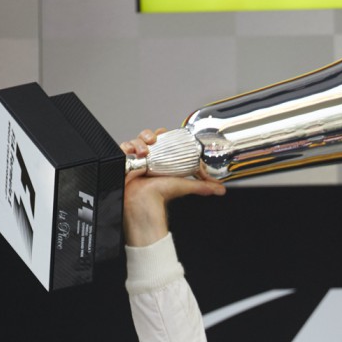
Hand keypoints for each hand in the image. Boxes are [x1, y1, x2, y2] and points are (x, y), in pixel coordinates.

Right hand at [120, 128, 225, 245]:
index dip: (161, 134)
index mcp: (160, 160)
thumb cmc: (159, 197)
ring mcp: (134, 161)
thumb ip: (202, 186)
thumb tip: (220, 189)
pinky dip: (125, 148)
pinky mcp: (123, 164)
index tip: (164, 133)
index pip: (160, 140)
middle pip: (145, 137)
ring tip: (143, 151)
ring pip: (133, 141)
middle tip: (153, 140)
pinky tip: (132, 154)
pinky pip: (121, 150)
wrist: (144, 208)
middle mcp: (147, 159)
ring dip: (138, 141)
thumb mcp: (182, 187)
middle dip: (148, 134)